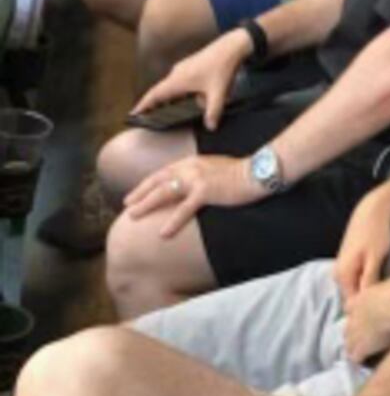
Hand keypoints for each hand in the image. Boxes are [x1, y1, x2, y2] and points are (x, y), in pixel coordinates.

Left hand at [122, 152, 261, 237]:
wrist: (257, 172)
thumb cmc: (242, 173)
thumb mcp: (216, 169)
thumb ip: (201, 175)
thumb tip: (194, 188)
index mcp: (192, 162)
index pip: (164, 172)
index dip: (148, 183)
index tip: (137, 192)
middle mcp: (190, 167)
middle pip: (158, 180)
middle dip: (140, 192)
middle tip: (126, 204)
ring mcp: (196, 178)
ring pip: (164, 192)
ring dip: (147, 203)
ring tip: (133, 215)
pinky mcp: (206, 191)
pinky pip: (184, 209)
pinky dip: (173, 221)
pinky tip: (163, 233)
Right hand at [131, 28, 250, 130]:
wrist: (231, 47)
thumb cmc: (222, 68)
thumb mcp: (218, 93)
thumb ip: (213, 112)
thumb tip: (210, 127)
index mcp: (177, 80)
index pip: (154, 95)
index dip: (143, 105)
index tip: (133, 114)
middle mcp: (176, 74)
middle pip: (160, 91)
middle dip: (152, 104)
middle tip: (146, 116)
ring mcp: (182, 68)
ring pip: (170, 87)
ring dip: (166, 98)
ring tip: (163, 111)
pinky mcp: (190, 66)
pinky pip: (178, 82)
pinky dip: (176, 92)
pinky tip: (185, 99)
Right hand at [335, 189, 389, 302]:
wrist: (372, 211)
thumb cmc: (376, 233)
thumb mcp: (375, 258)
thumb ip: (369, 280)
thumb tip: (367, 301)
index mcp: (342, 275)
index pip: (354, 304)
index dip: (370, 308)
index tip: (387, 305)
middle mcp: (338, 274)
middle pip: (355, 297)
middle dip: (371, 299)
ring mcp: (343, 269)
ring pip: (358, 289)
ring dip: (372, 290)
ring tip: (388, 285)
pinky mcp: (349, 265)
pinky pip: (359, 280)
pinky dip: (370, 281)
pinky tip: (383, 276)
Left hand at [340, 274, 389, 363]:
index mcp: (362, 298)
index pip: (349, 306)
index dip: (356, 312)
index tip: (365, 316)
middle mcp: (355, 315)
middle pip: (347, 326)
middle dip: (355, 331)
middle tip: (367, 336)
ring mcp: (356, 332)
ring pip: (348, 343)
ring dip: (356, 347)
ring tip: (366, 352)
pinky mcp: (362, 347)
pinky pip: (356, 356)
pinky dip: (361, 359)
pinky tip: (367, 361)